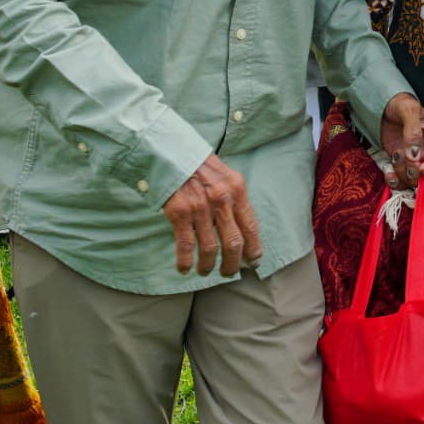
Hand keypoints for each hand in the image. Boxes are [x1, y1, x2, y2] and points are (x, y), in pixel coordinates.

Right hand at [162, 154, 259, 276]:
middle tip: (229, 273)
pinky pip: (186, 245)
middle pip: (234, 242)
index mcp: (237, 190)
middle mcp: (221, 200)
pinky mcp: (180, 212)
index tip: (254, 261)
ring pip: (210, 248)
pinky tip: (184, 269)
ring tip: (206, 272)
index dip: (254, 248)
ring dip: (208, 265)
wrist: (170, 150)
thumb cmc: (197, 164)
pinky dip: (185, 261)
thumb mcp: (224, 175)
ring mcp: (200, 207)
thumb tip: (238, 225)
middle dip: (233, 263)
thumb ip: (232, 197)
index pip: (251, 226)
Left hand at [378, 94, 423, 187]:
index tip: (422, 168)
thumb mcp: (409, 109)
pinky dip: (394, 181)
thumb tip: (414, 156)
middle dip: (419, 177)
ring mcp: (416, 161)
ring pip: (416, 182)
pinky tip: (388, 171)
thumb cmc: (400, 104)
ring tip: (395, 156)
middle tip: (407, 167)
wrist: (382, 107)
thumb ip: (413, 131)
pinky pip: (401, 182)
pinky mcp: (401, 165)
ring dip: (403, 175)